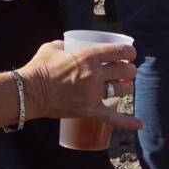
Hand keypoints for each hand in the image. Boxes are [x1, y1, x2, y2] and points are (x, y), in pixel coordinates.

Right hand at [13, 40, 140, 129]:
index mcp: (89, 56)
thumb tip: (72, 44)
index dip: (129, 52)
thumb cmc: (39, 67)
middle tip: (125, 70)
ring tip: (123, 85)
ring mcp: (93, 94)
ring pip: (123, 89)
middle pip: (125, 70)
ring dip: (126, 86)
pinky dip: (128, 122)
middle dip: (129, 69)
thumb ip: (68, 44)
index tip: (129, 54)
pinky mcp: (89, 111)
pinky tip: (140, 124)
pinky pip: (113, 118)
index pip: (120, 52)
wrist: (28, 92)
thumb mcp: (54, 47)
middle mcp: (95, 74)